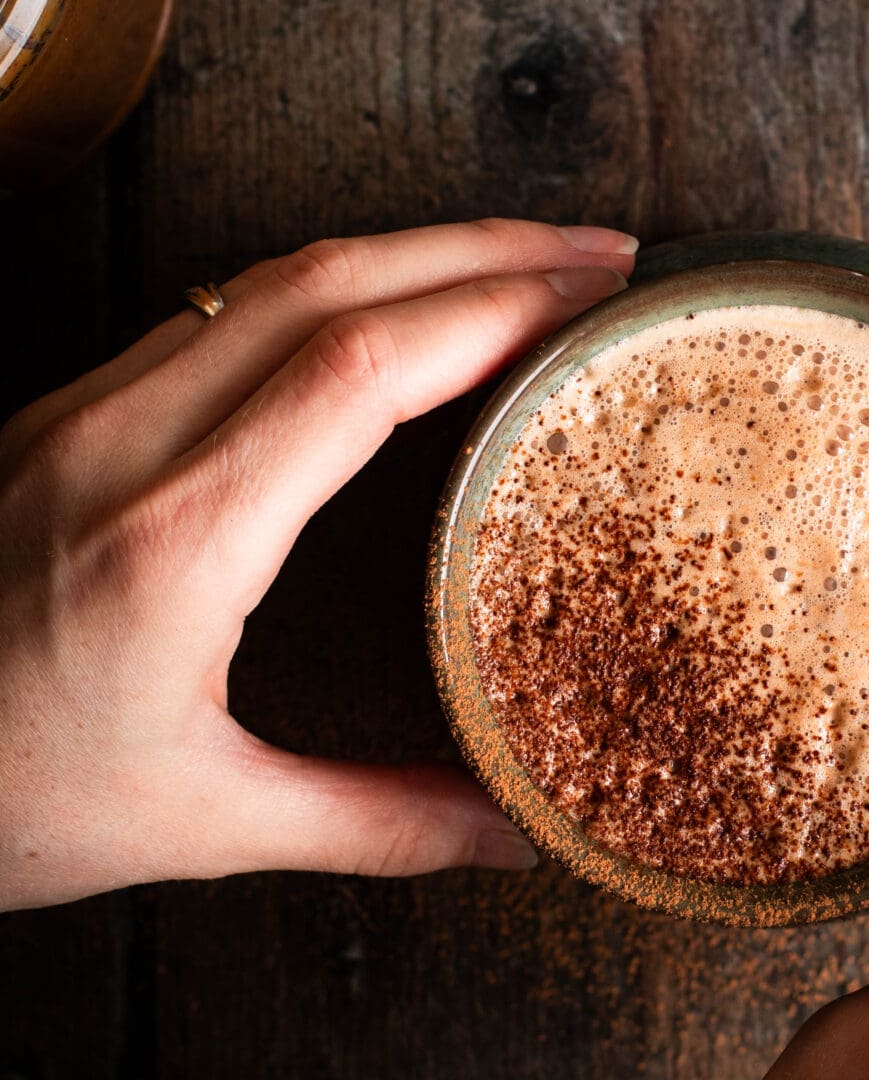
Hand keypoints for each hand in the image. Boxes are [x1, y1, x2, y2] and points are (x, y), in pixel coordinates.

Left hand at [0, 219, 636, 910]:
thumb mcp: (198, 822)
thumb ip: (373, 822)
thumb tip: (514, 832)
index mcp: (175, 537)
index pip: (360, 367)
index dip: (490, 310)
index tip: (590, 297)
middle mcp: (123, 443)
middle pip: (326, 280)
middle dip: (479, 247)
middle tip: (599, 252)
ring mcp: (80, 413)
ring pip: (265, 277)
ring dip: (404, 252)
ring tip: (514, 264)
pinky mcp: (58, 416)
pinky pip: (214, 311)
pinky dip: (328, 286)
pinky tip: (382, 310)